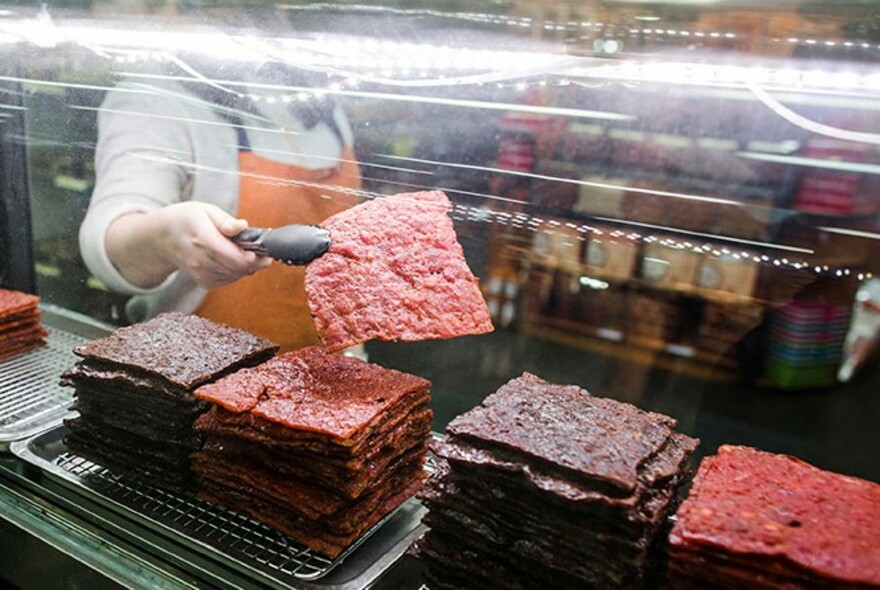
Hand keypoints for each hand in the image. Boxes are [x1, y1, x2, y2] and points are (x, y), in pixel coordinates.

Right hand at [106, 202, 271, 289]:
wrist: (162, 237)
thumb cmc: (186, 220)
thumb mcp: (205, 210)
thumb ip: (226, 221)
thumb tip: (242, 227)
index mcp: (202, 239)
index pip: (237, 258)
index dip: (255, 257)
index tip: (263, 250)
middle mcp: (200, 260)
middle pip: (240, 269)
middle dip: (255, 260)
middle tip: (257, 249)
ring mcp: (201, 273)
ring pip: (237, 276)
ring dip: (245, 265)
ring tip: (239, 250)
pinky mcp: (203, 282)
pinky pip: (229, 280)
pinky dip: (235, 271)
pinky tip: (229, 259)